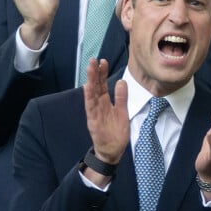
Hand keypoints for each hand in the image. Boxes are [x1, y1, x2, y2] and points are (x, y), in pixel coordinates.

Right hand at [83, 59, 128, 183]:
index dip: (102, 73)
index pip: (103, 85)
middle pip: (96, 86)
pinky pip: (90, 107)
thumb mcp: (122, 112)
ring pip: (91, 94)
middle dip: (95, 73)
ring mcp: (95, 112)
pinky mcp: (93, 120)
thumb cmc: (116, 133)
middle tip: (94, 60)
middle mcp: (98, 105)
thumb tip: (121, 81)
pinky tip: (87, 86)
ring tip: (90, 68)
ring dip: (91, 81)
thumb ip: (121, 98)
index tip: (103, 61)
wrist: (112, 151)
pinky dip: (89, 97)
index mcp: (105, 103)